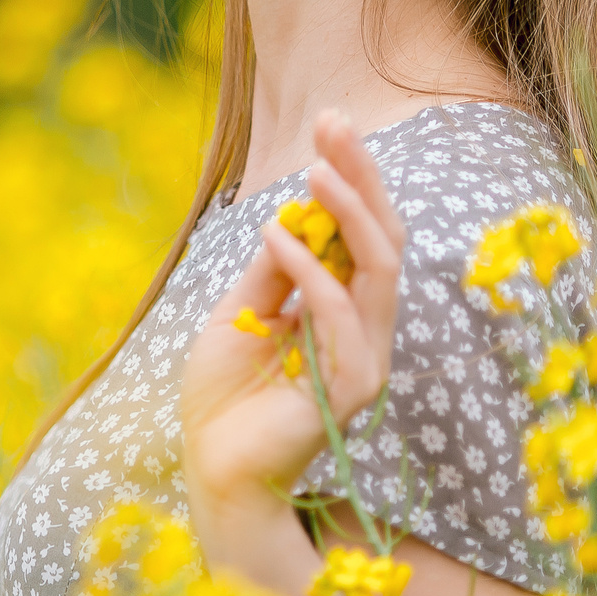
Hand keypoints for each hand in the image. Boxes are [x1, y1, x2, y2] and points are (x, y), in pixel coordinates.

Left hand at [180, 110, 407, 537]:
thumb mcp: (239, 316)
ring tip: (316, 172)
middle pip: (384, 240)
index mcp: (346, 312)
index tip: (329, 125)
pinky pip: (341, 318)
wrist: (212, 471)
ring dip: (348, 215)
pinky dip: (313, 274)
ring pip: (379, 271)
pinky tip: (280, 240)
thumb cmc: (225, 401)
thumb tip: (290, 216)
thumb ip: (271, 272)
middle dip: (362, 178)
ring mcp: (366, 360)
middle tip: (335, 124)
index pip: (364, 234)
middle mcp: (367, 332)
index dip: (353, 178)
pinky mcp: (351, 389)